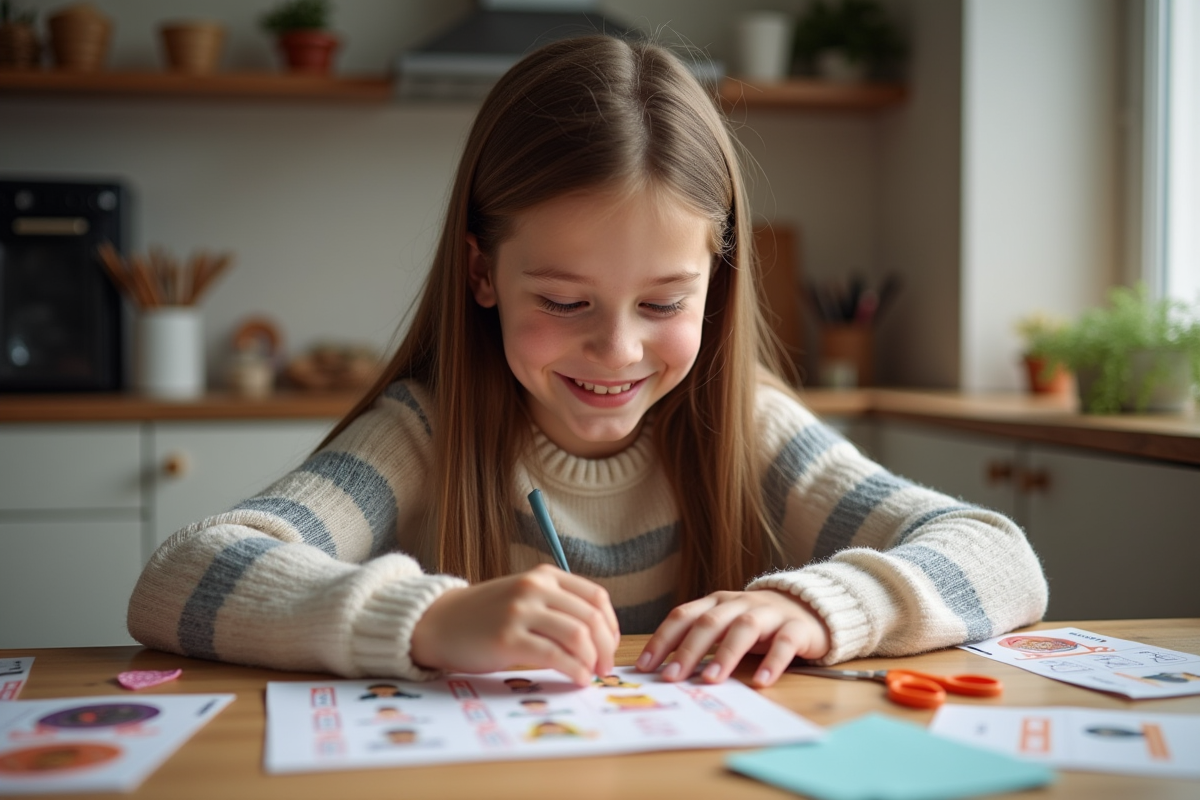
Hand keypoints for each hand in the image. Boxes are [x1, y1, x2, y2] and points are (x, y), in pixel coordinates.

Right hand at [410, 564, 619, 685]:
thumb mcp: (524, 598)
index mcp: (543, 575)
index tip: (610, 646)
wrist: (438, 622)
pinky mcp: (507, 638)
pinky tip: (577, 679)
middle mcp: (534, 588)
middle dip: (606, 647)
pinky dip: (573, 670)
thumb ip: (557, 607)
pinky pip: (554, 656)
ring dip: (593, 661)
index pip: (596, 597)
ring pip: (577, 636)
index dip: (611, 625)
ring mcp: (520, 611)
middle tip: (605, 668)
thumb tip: (598, 638)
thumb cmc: (485, 616)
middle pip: (591, 618)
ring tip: (591, 675)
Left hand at [635, 590, 829, 687]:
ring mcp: (769, 613)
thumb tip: (664, 672)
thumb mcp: (725, 626)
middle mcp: (739, 604)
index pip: (683, 616)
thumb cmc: (757, 625)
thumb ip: (700, 642)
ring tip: (711, 679)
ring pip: (744, 628)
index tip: (645, 667)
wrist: (809, 608)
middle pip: (710, 622)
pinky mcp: (797, 628)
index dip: (662, 640)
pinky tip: (762, 682)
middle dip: (688, 650)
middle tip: (672, 676)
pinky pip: (784, 642)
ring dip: (725, 654)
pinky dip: (773, 661)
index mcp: (716, 603)